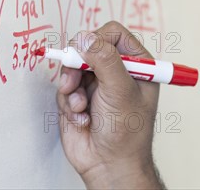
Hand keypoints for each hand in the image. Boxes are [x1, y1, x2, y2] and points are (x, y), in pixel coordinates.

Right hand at [56, 21, 163, 188]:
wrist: (109, 165)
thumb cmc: (126, 131)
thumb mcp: (120, 90)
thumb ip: (104, 59)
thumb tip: (85, 37)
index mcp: (136, 63)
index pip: (113, 33)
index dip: (98, 39)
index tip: (88, 53)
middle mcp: (115, 70)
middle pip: (87, 46)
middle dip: (78, 64)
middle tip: (74, 79)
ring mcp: (96, 83)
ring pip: (71, 66)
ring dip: (71, 87)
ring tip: (80, 106)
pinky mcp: (78, 97)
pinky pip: (64, 88)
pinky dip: (68, 103)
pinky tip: (81, 119)